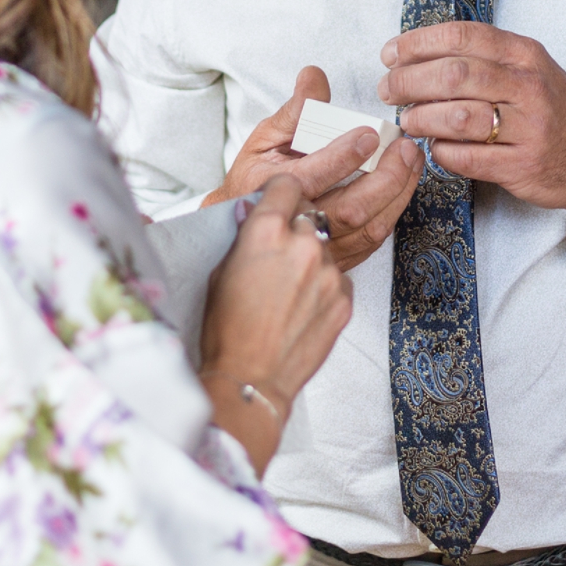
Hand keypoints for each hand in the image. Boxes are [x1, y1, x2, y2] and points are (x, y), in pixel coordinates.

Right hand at [199, 174, 353, 470]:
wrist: (250, 380)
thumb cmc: (226, 330)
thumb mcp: (219, 272)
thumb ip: (244, 237)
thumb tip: (254, 215)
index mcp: (266, 232)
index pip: (286, 185)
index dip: (281, 192)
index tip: (280, 198)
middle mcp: (303, 244)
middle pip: (310, 213)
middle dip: (297, 225)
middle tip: (282, 249)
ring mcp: (330, 271)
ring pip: (327, 247)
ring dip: (312, 257)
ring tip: (290, 288)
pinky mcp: (346, 297)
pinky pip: (338, 277)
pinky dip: (325, 285)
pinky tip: (303, 306)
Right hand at [200, 67, 424, 272]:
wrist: (239, 230)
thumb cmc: (252, 181)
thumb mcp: (263, 140)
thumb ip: (294, 111)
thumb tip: (314, 77)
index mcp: (273, 191)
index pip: (314, 177)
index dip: (344, 156)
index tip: (369, 134)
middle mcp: (297, 224)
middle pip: (351, 210)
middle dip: (386, 178)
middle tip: (405, 149)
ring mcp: (319, 248)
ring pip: (368, 229)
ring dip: (398, 194)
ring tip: (411, 162)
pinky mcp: (336, 260)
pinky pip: (372, 242)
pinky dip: (392, 213)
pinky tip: (402, 187)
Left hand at [378, 22, 565, 223]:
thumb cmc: (554, 111)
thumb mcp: (530, 70)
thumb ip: (485, 58)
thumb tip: (418, 56)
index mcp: (525, 55)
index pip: (462, 36)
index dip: (417, 43)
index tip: (391, 54)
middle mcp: (528, 86)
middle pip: (453, 74)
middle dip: (409, 81)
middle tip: (388, 90)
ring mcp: (527, 127)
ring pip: (457, 116)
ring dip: (421, 118)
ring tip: (408, 121)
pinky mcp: (522, 165)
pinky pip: (467, 157)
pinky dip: (442, 152)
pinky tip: (436, 148)